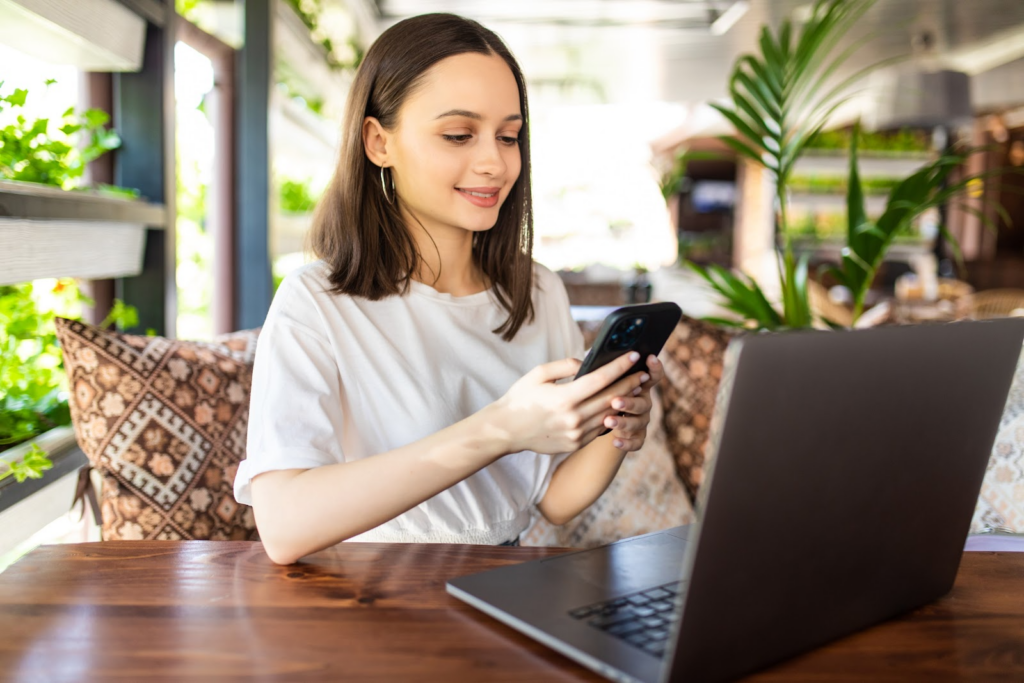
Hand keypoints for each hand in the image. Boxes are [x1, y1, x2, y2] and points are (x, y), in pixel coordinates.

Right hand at [492, 351, 649, 455]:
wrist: (506, 430)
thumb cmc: (521, 398)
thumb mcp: (539, 374)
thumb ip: (565, 366)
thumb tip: (587, 362)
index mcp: (564, 398)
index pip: (600, 379)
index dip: (620, 366)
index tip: (633, 355)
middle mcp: (573, 418)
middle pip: (611, 397)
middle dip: (630, 383)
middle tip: (643, 372)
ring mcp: (576, 434)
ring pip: (609, 414)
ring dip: (625, 399)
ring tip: (635, 387)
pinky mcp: (575, 444)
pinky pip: (600, 428)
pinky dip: (610, 415)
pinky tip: (617, 406)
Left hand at [593, 354, 663, 452]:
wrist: (597, 425)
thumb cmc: (595, 395)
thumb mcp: (595, 383)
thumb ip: (597, 372)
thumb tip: (585, 363)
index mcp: (637, 385)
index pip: (652, 375)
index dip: (654, 367)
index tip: (650, 358)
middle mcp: (643, 402)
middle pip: (643, 402)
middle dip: (629, 401)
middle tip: (615, 401)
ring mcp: (641, 421)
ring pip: (638, 422)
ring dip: (624, 422)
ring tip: (608, 421)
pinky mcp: (637, 437)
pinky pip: (636, 442)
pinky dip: (627, 442)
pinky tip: (615, 441)